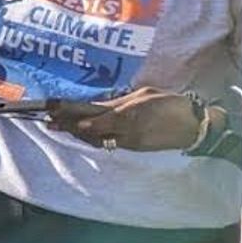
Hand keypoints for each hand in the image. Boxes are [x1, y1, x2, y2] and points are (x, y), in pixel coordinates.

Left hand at [48, 88, 201, 151]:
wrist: (193, 126)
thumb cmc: (171, 104)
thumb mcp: (143, 95)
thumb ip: (118, 102)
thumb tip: (97, 107)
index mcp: (127, 114)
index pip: (92, 115)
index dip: (70, 113)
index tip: (51, 108)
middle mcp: (124, 131)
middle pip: (89, 130)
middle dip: (67, 124)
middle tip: (48, 119)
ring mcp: (128, 142)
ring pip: (95, 139)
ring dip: (76, 132)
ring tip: (57, 125)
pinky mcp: (133, 147)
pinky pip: (107, 142)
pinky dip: (91, 138)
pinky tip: (80, 132)